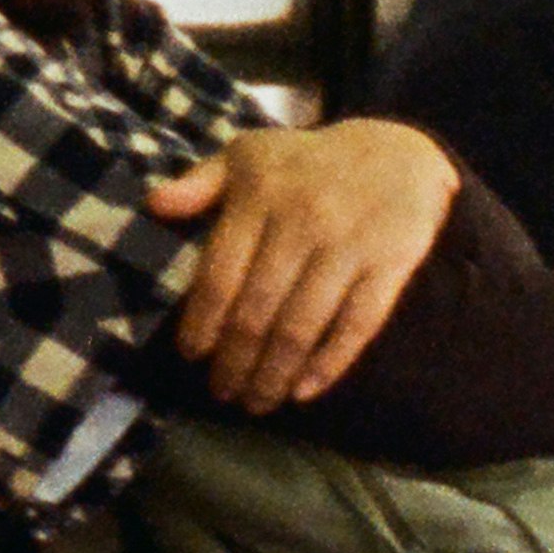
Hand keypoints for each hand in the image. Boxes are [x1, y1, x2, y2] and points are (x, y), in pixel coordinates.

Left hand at [146, 117, 455, 412]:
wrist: (399, 151)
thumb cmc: (308, 163)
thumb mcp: (249, 155)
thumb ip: (200, 182)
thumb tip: (153, 206)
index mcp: (260, 197)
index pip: (220, 275)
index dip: (202, 324)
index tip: (193, 356)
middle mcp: (302, 222)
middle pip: (257, 311)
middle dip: (235, 362)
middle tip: (224, 393)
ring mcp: (348, 245)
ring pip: (302, 326)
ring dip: (274, 374)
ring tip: (258, 401)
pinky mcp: (390, 263)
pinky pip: (357, 324)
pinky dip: (329, 363)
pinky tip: (305, 391)